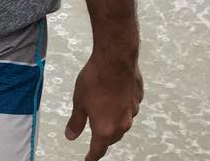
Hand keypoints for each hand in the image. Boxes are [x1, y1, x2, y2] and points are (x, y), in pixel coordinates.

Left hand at [64, 45, 142, 159]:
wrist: (116, 59)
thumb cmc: (94, 81)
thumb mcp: (79, 101)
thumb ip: (76, 121)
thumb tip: (70, 136)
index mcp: (105, 129)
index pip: (98, 150)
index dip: (91, 156)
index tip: (88, 159)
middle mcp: (122, 125)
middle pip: (112, 137)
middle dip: (103, 137)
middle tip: (94, 130)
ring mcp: (133, 111)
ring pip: (122, 122)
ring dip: (114, 120)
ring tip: (104, 109)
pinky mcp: (139, 98)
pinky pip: (129, 106)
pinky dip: (122, 105)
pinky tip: (115, 93)